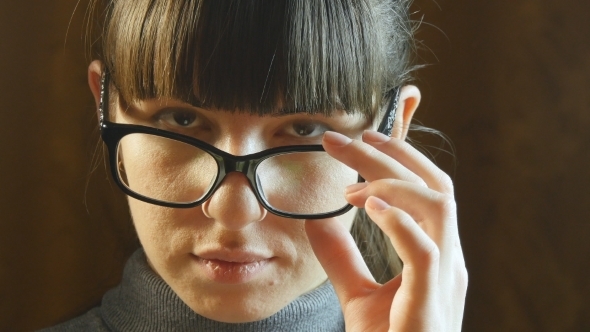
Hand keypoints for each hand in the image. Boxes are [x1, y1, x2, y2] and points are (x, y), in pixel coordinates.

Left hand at [305, 130, 466, 331]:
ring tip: (350, 181)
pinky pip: (424, 249)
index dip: (403, 156)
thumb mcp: (359, 297)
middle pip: (434, 185)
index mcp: (436, 255)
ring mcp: (445, 280)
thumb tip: (316, 223)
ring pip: (437, 205)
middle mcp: (449, 260)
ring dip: (392, 181)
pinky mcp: (430, 302)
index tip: (364, 135)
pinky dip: (397, 219)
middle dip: (391, 155)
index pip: (430, 190)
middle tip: (343, 140)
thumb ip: (343, 259)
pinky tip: (365, 204)